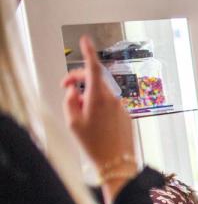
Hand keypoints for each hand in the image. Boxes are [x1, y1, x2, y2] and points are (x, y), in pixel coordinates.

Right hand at [60, 36, 134, 175]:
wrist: (117, 162)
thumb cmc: (94, 144)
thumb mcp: (73, 122)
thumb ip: (70, 101)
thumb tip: (74, 90)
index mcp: (98, 97)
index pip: (93, 68)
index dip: (88, 52)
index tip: (85, 40)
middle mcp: (112, 98)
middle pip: (94, 79)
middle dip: (79, 79)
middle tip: (66, 87)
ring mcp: (121, 106)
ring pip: (101, 93)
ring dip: (89, 96)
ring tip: (82, 115)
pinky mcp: (126, 114)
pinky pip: (110, 104)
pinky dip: (99, 106)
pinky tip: (96, 123)